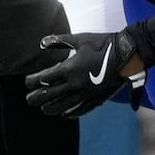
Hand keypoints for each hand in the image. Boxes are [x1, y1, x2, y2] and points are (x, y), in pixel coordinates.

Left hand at [25, 29, 142, 116]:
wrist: (127, 55)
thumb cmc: (103, 44)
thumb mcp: (79, 39)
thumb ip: (59, 41)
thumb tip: (42, 43)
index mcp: (70, 68)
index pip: (44, 78)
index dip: (33, 81)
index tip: (27, 82)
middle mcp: (75, 84)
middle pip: (50, 96)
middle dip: (36, 97)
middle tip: (29, 99)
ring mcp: (86, 93)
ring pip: (63, 106)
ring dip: (50, 108)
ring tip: (43, 109)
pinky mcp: (96, 98)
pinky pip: (80, 110)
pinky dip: (71, 114)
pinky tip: (65, 115)